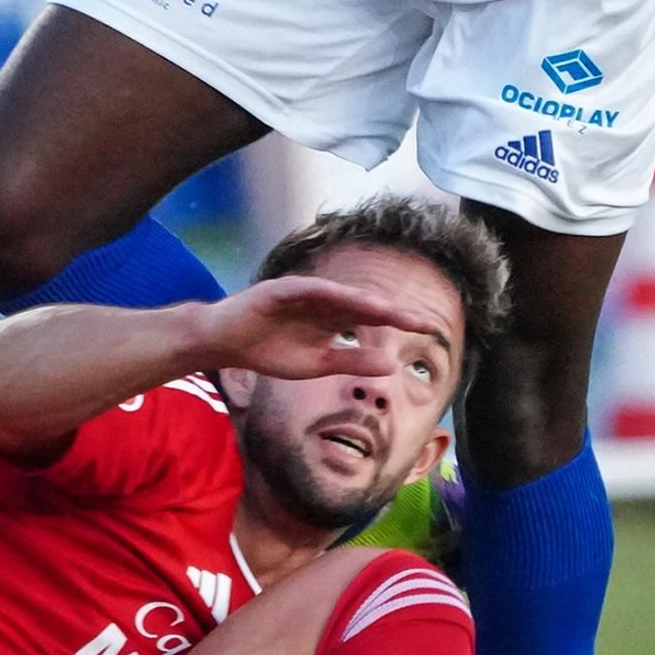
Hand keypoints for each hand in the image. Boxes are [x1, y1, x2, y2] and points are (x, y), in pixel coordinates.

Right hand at [197, 274, 436, 381]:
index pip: (372, 318)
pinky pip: (305, 290)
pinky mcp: (278, 290)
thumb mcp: (317, 364)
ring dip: (363, 302)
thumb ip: (351, 360)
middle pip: (363, 304)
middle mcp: (323, 301)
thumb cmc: (269, 350)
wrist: (225, 343)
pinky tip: (343, 297)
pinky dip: (323, 292)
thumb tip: (391, 364)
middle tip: (421, 321)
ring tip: (388, 309)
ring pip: (338, 295)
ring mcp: (302, 293)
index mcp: (333, 318)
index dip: (398, 323)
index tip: (429, 330)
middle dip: (390, 312)